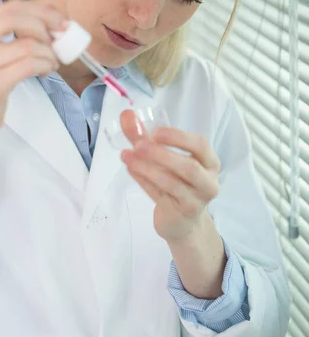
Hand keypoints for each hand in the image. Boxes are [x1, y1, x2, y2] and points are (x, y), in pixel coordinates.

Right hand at [0, 0, 64, 140]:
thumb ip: (18, 32)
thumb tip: (53, 16)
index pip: (11, 7)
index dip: (41, 11)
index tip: (60, 21)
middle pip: (17, 19)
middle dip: (45, 28)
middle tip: (58, 41)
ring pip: (28, 45)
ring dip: (48, 53)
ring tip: (51, 62)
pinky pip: (29, 65)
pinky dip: (45, 66)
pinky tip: (46, 71)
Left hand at [120, 110, 220, 245]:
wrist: (181, 221)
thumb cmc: (176, 182)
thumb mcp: (164, 158)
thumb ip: (146, 137)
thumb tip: (126, 115)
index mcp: (209, 162)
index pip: (201, 145)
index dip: (179, 137)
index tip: (155, 132)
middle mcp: (208, 182)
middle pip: (189, 167)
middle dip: (161, 154)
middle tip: (137, 145)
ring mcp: (196, 200)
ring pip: (172, 184)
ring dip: (147, 168)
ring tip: (127, 156)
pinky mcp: (180, 214)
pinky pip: (160, 195)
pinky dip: (144, 180)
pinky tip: (130, 169)